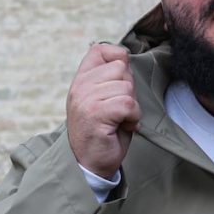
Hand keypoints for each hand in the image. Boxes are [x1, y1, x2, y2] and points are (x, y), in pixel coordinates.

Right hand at [66, 43, 140, 179]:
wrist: (90, 164)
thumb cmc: (104, 130)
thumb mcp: (104, 97)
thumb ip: (111, 77)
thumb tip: (125, 56)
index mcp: (81, 79)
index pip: (101, 49)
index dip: (118, 60)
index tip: (118, 82)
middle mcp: (80, 86)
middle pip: (121, 68)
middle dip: (129, 89)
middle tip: (119, 109)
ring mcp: (86, 99)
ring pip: (126, 87)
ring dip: (131, 106)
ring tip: (119, 119)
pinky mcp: (95, 113)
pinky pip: (127, 103)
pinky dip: (133, 116)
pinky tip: (123, 126)